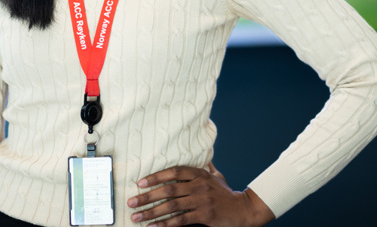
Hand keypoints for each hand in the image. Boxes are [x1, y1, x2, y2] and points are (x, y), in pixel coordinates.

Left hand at [127, 163, 274, 226]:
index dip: (155, 177)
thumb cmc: (227, 194)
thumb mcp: (217, 177)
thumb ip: (205, 168)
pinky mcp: (205, 216)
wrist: (244, 210)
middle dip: (147, 197)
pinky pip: (181, 220)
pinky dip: (165, 224)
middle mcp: (199, 185)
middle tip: (131, 202)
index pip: (173, 172)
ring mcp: (202, 201)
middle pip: (168, 189)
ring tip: (137, 217)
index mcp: (200, 174)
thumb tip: (200, 156)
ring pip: (172, 206)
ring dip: (151, 212)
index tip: (140, 183)